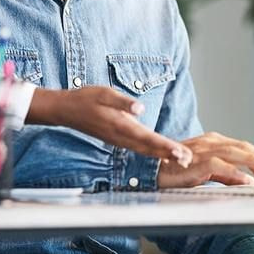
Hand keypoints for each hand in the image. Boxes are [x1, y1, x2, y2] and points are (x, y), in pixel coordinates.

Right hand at [29, 87, 192, 166]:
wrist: (66, 110)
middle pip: (149, 148)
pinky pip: (138, 148)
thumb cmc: (85, 99)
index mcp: (119, 125)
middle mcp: (120, 136)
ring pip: (144, 150)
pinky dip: (152, 152)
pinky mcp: (117, 139)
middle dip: (169, 154)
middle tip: (188, 160)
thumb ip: (122, 101)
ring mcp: (118, 140)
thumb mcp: (103, 93)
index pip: (147, 137)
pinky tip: (162, 154)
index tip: (180, 152)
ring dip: (163, 155)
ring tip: (181, 159)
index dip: (165, 145)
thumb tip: (140, 108)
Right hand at [156, 132, 253, 188]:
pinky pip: (220, 167)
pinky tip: (248, 181)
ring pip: (235, 152)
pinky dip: (235, 173)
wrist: (151, 171)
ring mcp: (203, 151)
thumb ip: (226, 175)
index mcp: (212, 142)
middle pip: (243, 147)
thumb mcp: (206, 172)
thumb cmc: (175, 170)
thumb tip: (247, 180)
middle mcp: (210, 143)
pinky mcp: (196, 163)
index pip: (242, 147)